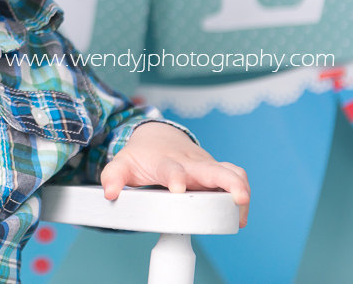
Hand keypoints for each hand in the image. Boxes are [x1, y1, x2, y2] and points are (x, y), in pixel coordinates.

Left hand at [99, 121, 249, 227]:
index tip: (178, 188)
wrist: (158, 137)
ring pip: (231, 171)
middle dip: (228, 182)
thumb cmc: (142, 155)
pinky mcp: (217, 170)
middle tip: (239, 198)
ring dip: (241, 188)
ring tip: (242, 213)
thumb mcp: (123, 163)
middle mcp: (190, 162)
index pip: (171, 168)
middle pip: (213, 168)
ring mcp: (206, 166)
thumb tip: (110, 194)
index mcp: (166, 161)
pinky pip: (236, 176)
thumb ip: (113, 176)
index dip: (175, 177)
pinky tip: (240, 215)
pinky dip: (242, 191)